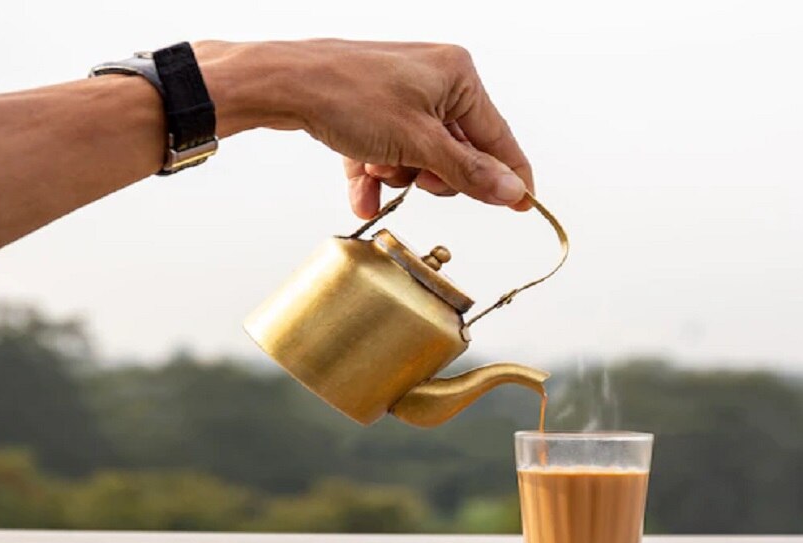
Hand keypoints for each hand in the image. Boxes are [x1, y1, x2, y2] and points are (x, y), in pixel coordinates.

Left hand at [195, 40, 533, 218]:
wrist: (280, 84)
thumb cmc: (344, 94)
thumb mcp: (418, 144)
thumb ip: (468, 173)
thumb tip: (510, 192)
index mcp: (457, 76)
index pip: (498, 137)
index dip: (509, 177)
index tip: (523, 206)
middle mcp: (435, 77)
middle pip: (458, 151)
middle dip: (432, 174)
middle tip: (415, 176)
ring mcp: (402, 90)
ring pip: (421, 155)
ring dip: (400, 172)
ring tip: (376, 167)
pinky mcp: (373, 104)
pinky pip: (389, 149)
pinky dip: (375, 171)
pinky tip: (362, 189)